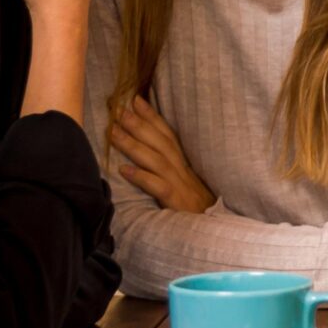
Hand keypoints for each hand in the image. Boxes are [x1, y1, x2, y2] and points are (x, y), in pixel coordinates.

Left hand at [108, 95, 212, 212]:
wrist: (215, 228)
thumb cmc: (197, 208)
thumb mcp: (186, 183)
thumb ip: (170, 168)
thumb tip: (149, 155)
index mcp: (183, 163)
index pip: (166, 134)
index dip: (152, 116)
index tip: (135, 99)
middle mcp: (182, 169)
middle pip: (159, 141)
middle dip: (138, 123)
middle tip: (118, 109)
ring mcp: (180, 184)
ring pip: (155, 159)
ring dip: (133, 144)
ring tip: (112, 133)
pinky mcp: (176, 201)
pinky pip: (157, 187)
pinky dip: (141, 177)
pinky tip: (124, 170)